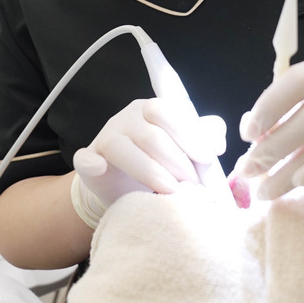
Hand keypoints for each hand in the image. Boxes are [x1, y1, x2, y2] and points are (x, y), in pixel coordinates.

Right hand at [70, 98, 225, 227]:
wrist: (130, 189)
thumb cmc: (164, 165)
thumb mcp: (187, 149)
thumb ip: (207, 138)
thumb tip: (218, 144)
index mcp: (153, 110)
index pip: (169, 112)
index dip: (190, 134)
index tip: (208, 159)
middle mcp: (128, 118)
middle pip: (150, 134)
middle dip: (175, 161)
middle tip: (192, 184)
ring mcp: (106, 137)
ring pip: (122, 148)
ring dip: (150, 172)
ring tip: (171, 192)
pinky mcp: (89, 160)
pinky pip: (85, 158)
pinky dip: (91, 163)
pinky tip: (100, 168)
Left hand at [233, 47, 303, 200]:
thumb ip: (302, 103)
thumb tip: (256, 134)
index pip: (290, 83)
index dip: (265, 110)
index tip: (247, 135)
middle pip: (303, 120)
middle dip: (271, 150)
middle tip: (249, 172)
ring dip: (288, 172)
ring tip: (266, 190)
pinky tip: (301, 183)